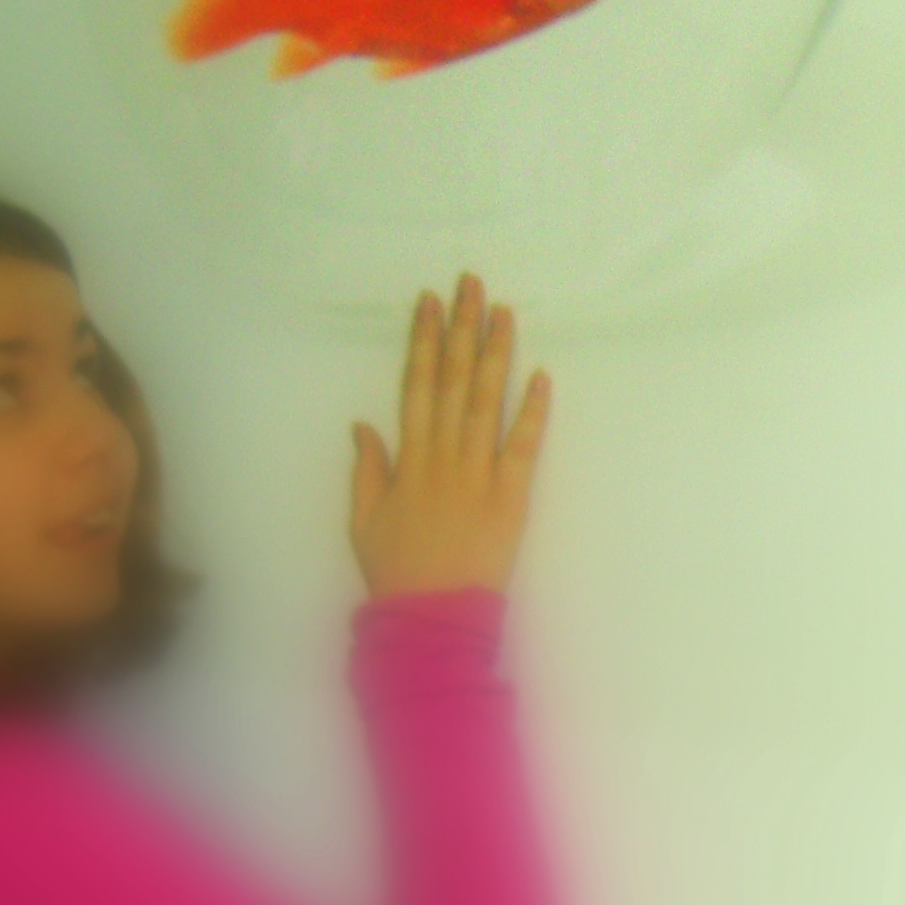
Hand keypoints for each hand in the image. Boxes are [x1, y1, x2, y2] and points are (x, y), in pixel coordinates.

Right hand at [350, 273, 551, 598]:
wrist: (429, 621)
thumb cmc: (395, 572)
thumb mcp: (364, 521)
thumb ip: (367, 470)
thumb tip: (363, 423)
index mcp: (408, 461)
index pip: (416, 386)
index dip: (423, 341)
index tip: (428, 302)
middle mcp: (443, 458)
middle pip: (452, 381)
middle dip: (461, 329)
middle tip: (470, 283)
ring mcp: (478, 475)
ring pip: (486, 403)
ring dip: (496, 354)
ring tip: (504, 311)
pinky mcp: (511, 498)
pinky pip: (524, 448)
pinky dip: (533, 411)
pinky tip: (541, 376)